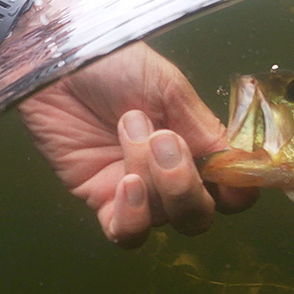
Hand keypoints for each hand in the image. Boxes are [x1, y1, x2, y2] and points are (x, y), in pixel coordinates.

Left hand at [18, 42, 256, 246]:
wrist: (54, 60)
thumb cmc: (114, 62)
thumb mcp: (168, 86)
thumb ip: (204, 128)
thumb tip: (239, 165)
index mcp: (198, 144)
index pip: (234, 187)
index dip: (239, 188)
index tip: (233, 172)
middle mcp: (172, 174)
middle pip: (201, 214)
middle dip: (188, 184)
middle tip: (164, 139)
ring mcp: (137, 191)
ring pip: (166, 219)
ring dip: (154, 180)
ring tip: (130, 132)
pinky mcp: (99, 199)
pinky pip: (126, 233)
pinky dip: (133, 215)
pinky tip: (125, 183)